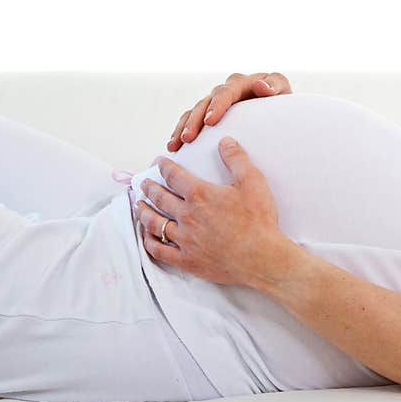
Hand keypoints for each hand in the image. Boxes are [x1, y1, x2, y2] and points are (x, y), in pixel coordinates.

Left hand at [135, 137, 293, 286]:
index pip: (174, 176)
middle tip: (144, 183)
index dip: (164, 167)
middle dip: (150, 187)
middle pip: (160, 198)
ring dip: (144, 212)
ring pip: (154, 223)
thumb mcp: (252, 181)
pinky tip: (147, 236)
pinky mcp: (186, 260)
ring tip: (139, 206)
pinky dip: (149, 241)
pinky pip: (159, 250)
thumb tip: (225, 141)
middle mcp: (187, 216)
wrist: (261, 257)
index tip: (158, 163)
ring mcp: (184, 239)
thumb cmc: (258, 220)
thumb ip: (236, 159)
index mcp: (200, 195)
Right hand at [168, 71, 292, 150]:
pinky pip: (190, 120)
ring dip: (183, 127)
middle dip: (195, 120)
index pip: (227, 92)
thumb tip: (261, 86)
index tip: (210, 121)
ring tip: (176, 144)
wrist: (280, 113)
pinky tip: (174, 146)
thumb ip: (275, 87)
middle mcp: (228, 90)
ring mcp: (216, 101)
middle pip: (206, 102)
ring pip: (194, 111)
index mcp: (244, 82)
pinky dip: (180, 131)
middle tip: (189, 138)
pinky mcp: (209, 113)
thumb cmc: (283, 103)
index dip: (217, 105)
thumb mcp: (283, 92)